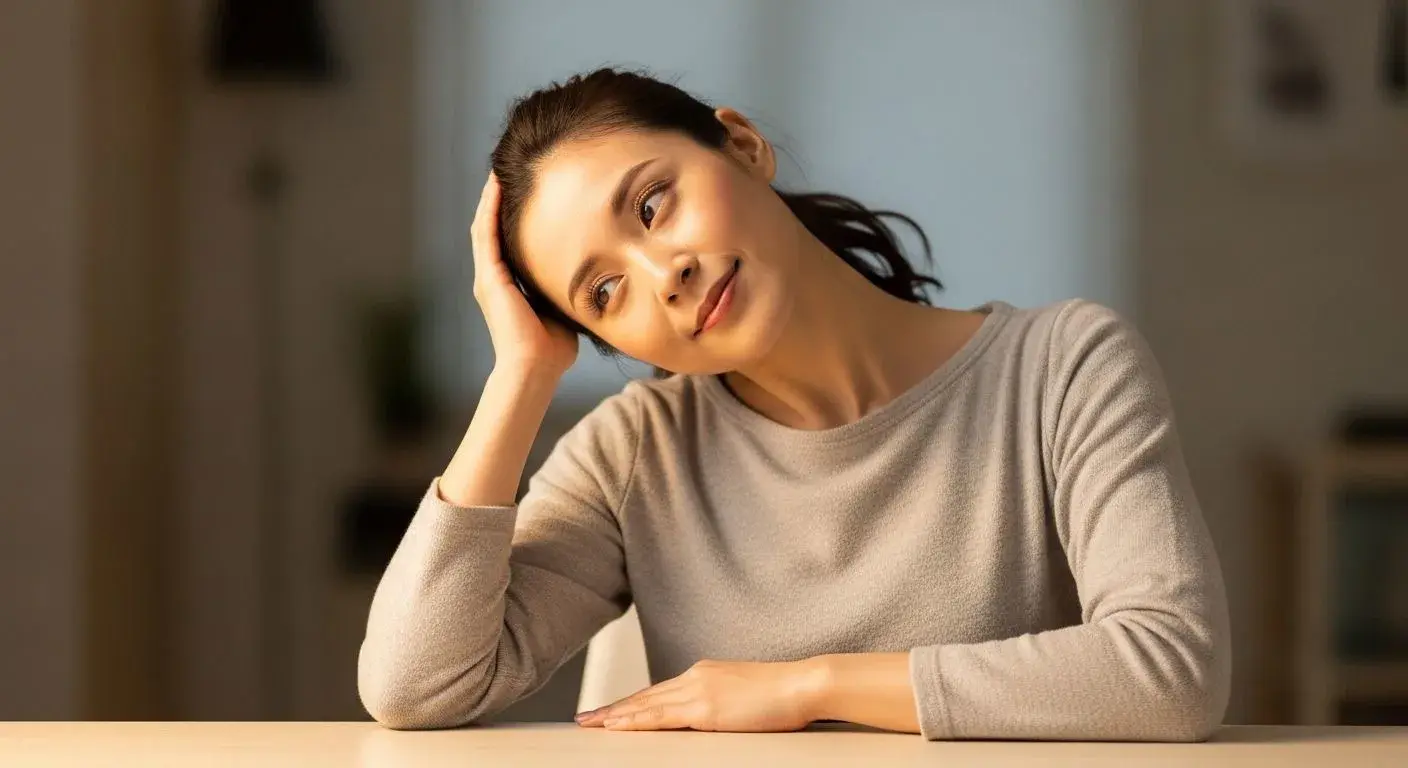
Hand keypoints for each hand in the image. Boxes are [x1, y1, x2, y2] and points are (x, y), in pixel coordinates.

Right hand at [471, 172, 577, 377]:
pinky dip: (490, 209)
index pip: (507, 241)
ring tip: (497, 171)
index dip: (510, 215)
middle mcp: (493, 279)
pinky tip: (495, 187)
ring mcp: (488, 277)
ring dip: (490, 197)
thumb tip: (591, 277)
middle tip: (506, 171)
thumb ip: (566, 291)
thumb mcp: (562, 309)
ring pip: (484, 226)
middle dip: (497, 199)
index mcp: (509, 286)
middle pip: (491, 228)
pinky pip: (486, 234)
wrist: (536, 368)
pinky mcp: (489, 278)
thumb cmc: (553, 350)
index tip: (524, 190)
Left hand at [574, 659, 826, 732]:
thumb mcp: (746, 697)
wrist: (804, 684)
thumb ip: (725, 704)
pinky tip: (616, 726)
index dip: (634, 702)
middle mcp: (696, 676)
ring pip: (646, 704)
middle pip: (646, 696)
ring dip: (615, 715)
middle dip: (614, 708)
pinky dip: (634, 720)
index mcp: (706, 674)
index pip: (661, 692)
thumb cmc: (786, 695)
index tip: (612, 710)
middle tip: (585, 718)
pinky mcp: (704, 708)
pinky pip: (660, 716)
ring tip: (590, 724)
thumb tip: (714, 718)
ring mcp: (698, 690)